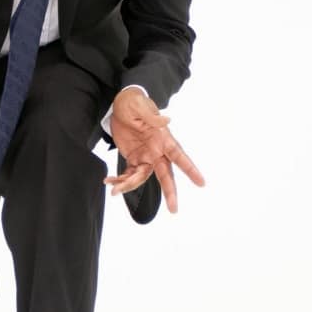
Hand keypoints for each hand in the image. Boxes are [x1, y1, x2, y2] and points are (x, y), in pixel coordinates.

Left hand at [105, 88, 204, 212]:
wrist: (121, 104)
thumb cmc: (134, 102)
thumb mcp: (141, 106)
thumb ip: (152, 116)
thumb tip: (166, 120)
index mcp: (163, 139)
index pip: (179, 155)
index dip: (190, 169)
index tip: (201, 182)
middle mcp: (157, 151)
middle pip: (166, 175)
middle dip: (170, 192)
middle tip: (174, 209)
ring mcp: (145, 156)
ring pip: (141, 178)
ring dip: (129, 186)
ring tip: (114, 190)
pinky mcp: (133, 158)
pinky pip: (128, 174)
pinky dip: (120, 180)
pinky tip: (109, 182)